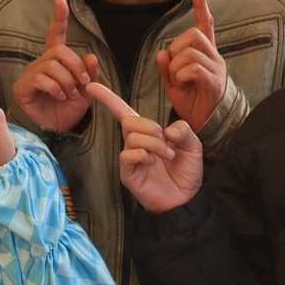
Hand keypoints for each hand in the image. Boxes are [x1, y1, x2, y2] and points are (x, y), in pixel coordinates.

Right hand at [9, 0, 101, 132]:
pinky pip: (42, 78)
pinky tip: (60, 97)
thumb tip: (91, 57)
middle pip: (59, 51)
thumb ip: (90, 74)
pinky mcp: (23, 86)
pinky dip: (56, 88)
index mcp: (57, 61)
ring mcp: (31, 74)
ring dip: (67, 81)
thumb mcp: (87, 92)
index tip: (61, 1)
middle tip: (83, 83)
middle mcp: (42, 64)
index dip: (59, 18)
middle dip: (76, 67)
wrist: (56, 130)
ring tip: (71, 94)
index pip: (56, 35)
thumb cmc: (69, 109)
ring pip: (52, 65)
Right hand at [88, 82, 202, 212]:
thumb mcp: (193, 146)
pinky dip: (143, 155)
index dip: (108, 98)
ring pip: (132, 137)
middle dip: (151, 127)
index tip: (91, 85)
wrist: (186, 199)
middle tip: (167, 142)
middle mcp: (134, 144)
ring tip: (167, 155)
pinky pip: (128, 155)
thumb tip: (168, 129)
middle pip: (129, 121)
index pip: (123, 111)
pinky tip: (153, 163)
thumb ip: (184, 131)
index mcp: (147, 133)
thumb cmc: (186, 172)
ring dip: (154, 143)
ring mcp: (130, 159)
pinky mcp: (128, 173)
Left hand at [155, 0, 226, 131]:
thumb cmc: (192, 102)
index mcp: (205, 54)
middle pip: (192, 35)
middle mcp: (214, 58)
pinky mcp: (214, 82)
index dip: (201, 7)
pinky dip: (181, 75)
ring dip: (176, 65)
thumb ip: (167, 67)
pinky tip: (182, 85)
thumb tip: (162, 52)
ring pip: (190, 51)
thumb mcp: (174, 83)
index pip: (205, 25)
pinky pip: (192, 68)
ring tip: (178, 80)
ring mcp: (216, 69)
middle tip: (174, 69)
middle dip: (176, 48)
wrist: (206, 125)